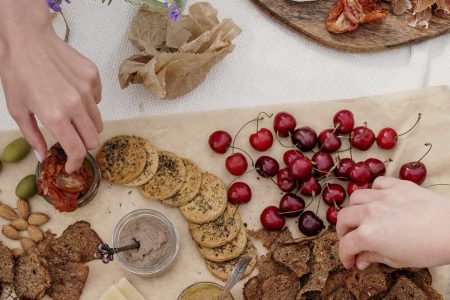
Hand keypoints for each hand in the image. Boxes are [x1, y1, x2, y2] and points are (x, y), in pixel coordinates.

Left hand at [0, 4, 101, 172]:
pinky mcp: (93, 77)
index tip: (72, 166)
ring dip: (86, 124)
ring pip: (98, 121)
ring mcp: (87, 90)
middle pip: (94, 138)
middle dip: (84, 145)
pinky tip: (73, 93)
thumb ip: (32, 136)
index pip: (77, 150)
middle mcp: (75, 104)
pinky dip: (89, 103)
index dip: (76, 163)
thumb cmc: (17, 72)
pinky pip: (98, 99)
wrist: (28, 39)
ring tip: (70, 114)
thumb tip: (43, 156)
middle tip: (72, 140)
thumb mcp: (17, 108)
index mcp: (55, 116)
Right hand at [337, 176, 449, 269]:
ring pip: (355, 198)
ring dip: (355, 210)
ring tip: (362, 217)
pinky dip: (374, 191)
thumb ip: (374, 257)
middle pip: (343, 218)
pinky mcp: (397, 185)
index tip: (350, 262)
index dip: (345, 256)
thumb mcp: (398, 260)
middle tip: (351, 240)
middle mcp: (369, 212)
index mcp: (368, 234)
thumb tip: (361, 260)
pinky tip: (379, 200)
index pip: (346, 245)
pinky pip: (377, 183)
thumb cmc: (428, 249)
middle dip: (343, 232)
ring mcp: (382, 196)